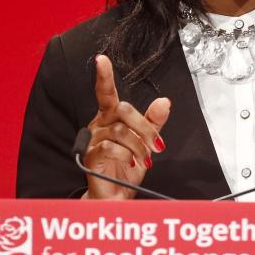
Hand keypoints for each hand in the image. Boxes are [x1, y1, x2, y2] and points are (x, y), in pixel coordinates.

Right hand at [82, 55, 169, 199]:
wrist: (117, 195)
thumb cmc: (127, 167)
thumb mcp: (146, 142)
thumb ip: (153, 121)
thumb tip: (164, 102)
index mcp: (110, 117)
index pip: (106, 92)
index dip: (104, 76)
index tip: (101, 60)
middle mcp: (100, 124)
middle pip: (122, 109)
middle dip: (144, 126)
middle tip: (157, 145)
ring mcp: (93, 140)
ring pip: (119, 130)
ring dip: (138, 145)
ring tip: (145, 159)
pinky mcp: (90, 156)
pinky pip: (110, 147)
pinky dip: (127, 155)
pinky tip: (132, 164)